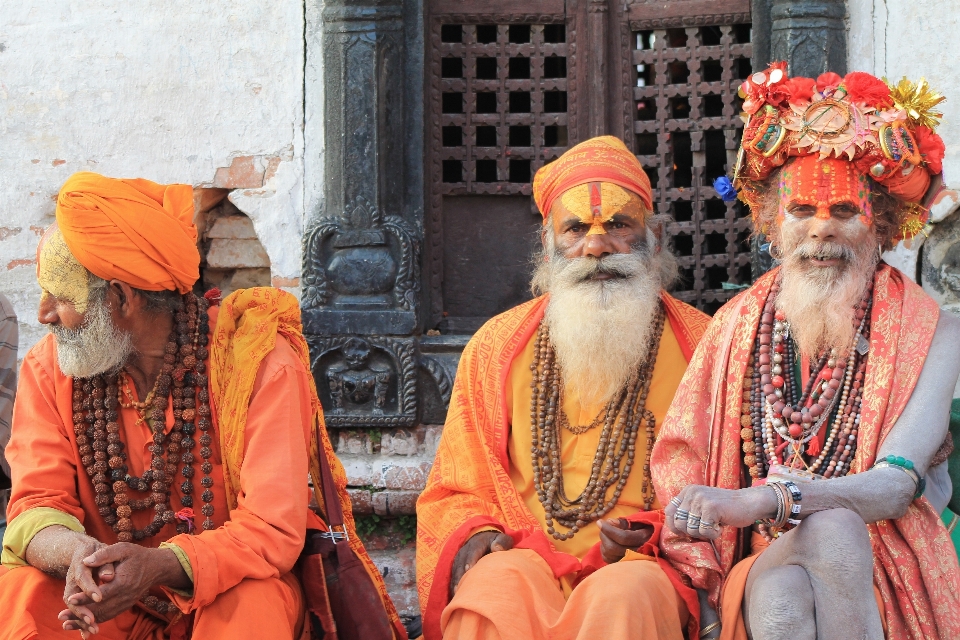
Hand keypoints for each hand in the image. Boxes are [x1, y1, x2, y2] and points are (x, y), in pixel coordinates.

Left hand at [59, 544, 188, 631]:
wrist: (155, 567)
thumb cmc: (137, 556)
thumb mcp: (123, 549)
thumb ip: (104, 555)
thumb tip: (86, 561)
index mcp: (124, 582)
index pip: (103, 593)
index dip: (86, 597)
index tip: (71, 599)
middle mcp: (126, 596)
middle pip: (101, 609)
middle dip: (80, 614)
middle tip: (62, 616)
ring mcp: (126, 603)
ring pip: (104, 616)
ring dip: (84, 621)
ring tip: (66, 624)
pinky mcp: (125, 606)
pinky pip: (108, 616)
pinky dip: (94, 621)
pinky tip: (81, 624)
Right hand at [449, 531, 513, 597]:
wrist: (483, 539)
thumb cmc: (496, 542)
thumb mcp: (501, 539)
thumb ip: (502, 542)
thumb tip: (497, 548)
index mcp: (477, 544)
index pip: (472, 552)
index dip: (470, 560)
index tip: (469, 569)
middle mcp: (465, 551)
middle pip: (461, 563)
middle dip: (461, 574)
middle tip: (461, 587)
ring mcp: (459, 559)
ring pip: (456, 571)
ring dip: (456, 582)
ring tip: (457, 594)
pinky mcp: (457, 567)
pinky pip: (454, 576)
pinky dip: (454, 585)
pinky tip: (456, 596)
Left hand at [597, 518, 652, 563]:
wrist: (655, 544)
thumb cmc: (645, 530)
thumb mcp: (638, 522)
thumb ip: (623, 522)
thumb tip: (609, 522)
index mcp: (643, 539)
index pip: (623, 537)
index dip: (609, 529)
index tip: (600, 521)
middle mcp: (638, 553)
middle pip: (613, 547)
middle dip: (604, 535)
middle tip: (602, 526)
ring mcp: (631, 562)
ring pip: (609, 555)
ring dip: (603, 542)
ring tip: (606, 534)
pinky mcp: (625, 566)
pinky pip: (609, 560)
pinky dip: (604, 550)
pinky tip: (608, 543)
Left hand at [664, 485, 776, 539]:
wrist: (748, 502)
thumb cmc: (725, 509)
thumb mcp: (701, 505)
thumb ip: (688, 513)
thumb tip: (673, 529)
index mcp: (687, 491)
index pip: (669, 511)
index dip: (674, 525)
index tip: (685, 532)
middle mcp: (691, 493)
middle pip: (678, 523)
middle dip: (691, 532)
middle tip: (705, 528)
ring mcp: (701, 499)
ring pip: (691, 529)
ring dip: (704, 533)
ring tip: (714, 524)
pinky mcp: (711, 508)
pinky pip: (704, 531)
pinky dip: (714, 534)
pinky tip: (721, 526)